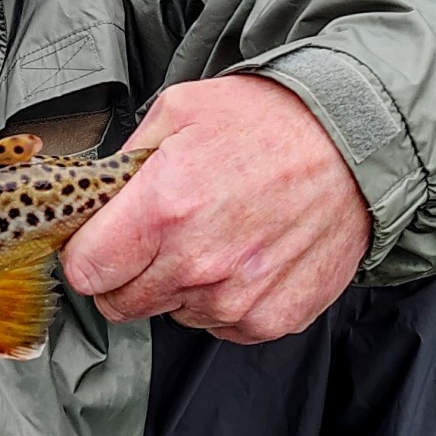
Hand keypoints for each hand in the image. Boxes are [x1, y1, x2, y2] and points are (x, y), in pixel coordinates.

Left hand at [59, 75, 369, 342]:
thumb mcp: (178, 110)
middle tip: (154, 233)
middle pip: (121, 303)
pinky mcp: (271, 320)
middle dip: (126, 271)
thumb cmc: (265, 122)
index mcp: (164, 208)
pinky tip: (241, 253)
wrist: (350, 146)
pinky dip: (221, 297)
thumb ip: (126, 159)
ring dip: (177, 284)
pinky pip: (219, 325)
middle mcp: (197, 264)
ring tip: (211, 232)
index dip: (85, 252)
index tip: (98, 238)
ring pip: (171, 314)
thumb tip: (95, 197)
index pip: (86, 271)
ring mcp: (237, 299)